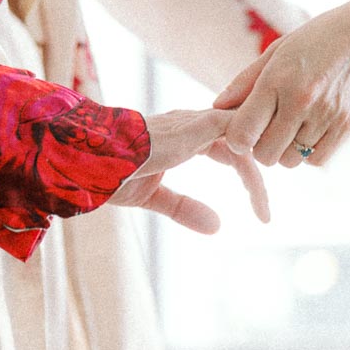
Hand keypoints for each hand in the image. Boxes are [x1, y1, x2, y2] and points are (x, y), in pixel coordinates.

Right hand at [109, 108, 269, 231]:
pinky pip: (237, 129)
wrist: (85, 159)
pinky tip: (257, 184)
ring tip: (263, 209)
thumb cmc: (108, 171)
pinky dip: (251, 152)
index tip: (257, 205)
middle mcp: (192, 124)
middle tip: (264, 212)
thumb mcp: (153, 196)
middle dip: (257, 173)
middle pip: (241, 142)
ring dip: (256, 173)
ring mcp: (194, 123)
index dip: (244, 171)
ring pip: (244, 136)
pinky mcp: (193, 127)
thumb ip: (183, 207)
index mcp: (182, 136)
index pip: (227, 147)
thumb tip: (217, 226)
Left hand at [214, 0, 349, 167]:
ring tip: (292, 125)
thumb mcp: (279, 49)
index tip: (242, 130)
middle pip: (265, 155)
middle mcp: (301, 101)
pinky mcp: (349, 126)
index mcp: (278, 79)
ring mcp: (327, 116)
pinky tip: (310, 131)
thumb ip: (245, 81)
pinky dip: (308, 153)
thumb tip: (217, 106)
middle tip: (267, 128)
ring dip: (285, 150)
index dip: (237, 138)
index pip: (242, 133)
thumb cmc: (322, 36)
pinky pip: (316, 160)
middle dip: (260, 147)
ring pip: (291, 161)